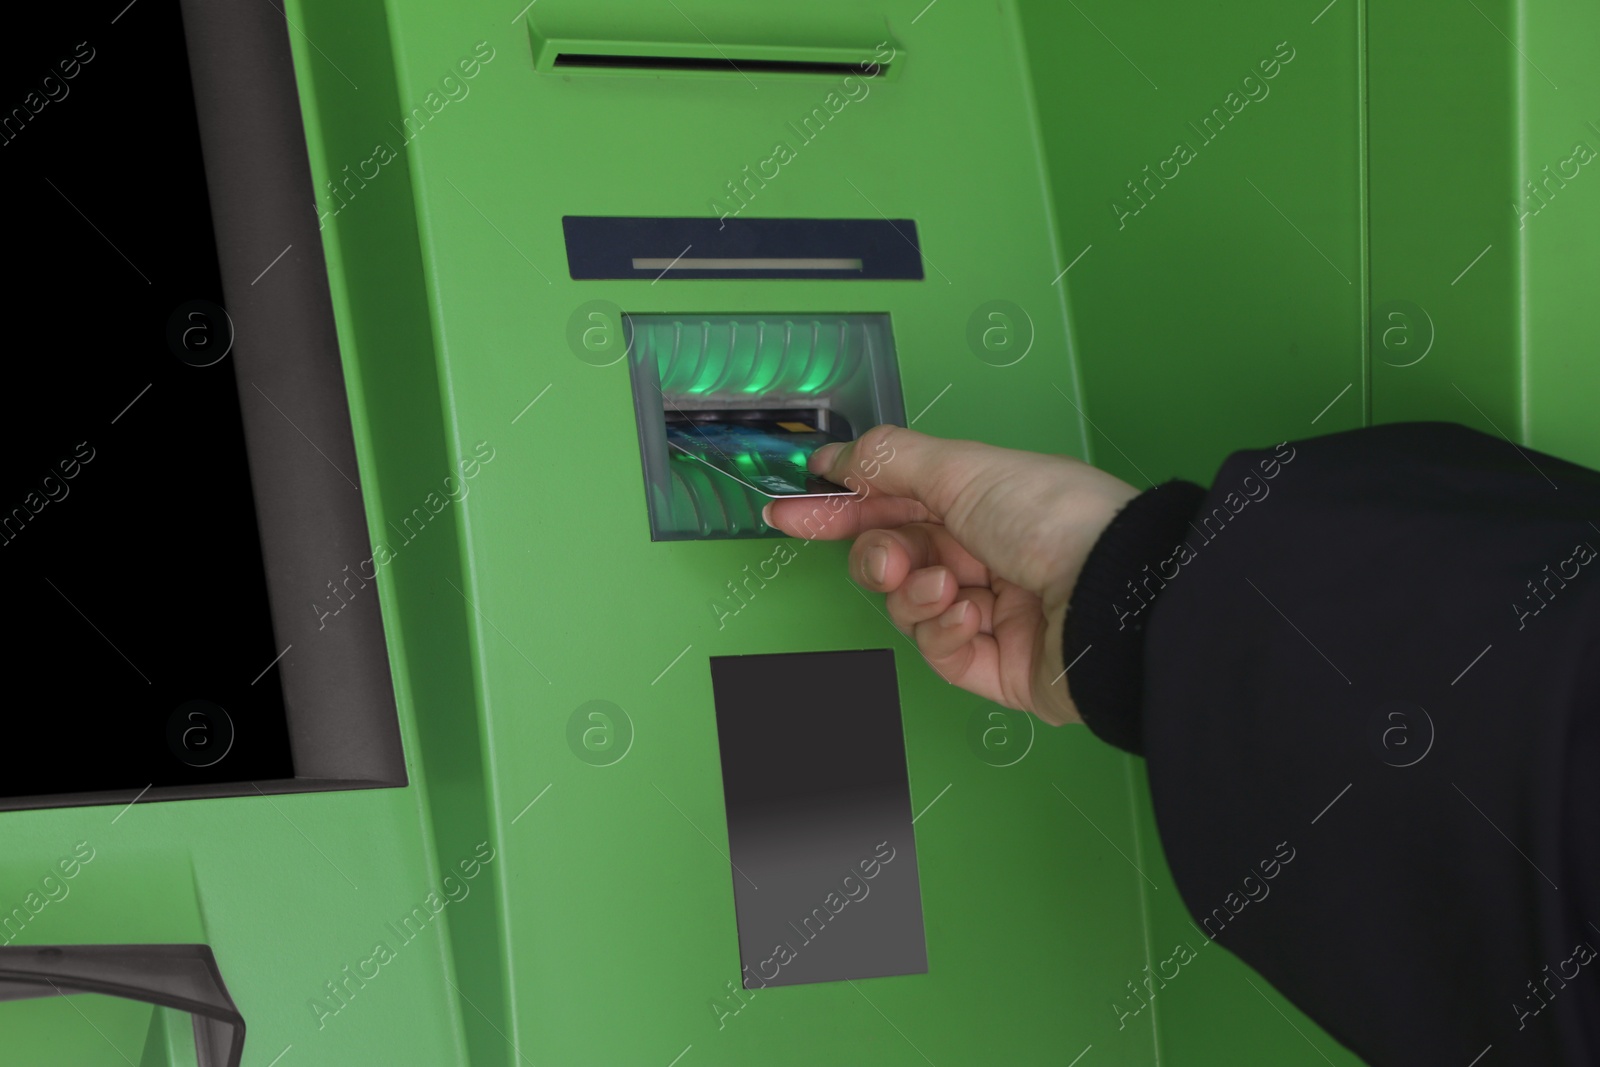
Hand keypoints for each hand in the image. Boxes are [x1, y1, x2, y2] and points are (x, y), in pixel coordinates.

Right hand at [763, 426, 1139, 724]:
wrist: (1116, 596)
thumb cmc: (1054, 519)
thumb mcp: (962, 469)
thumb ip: (889, 461)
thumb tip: (836, 456)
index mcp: (977, 500)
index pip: (890, 502)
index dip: (838, 507)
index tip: (788, 512)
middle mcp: (982, 553)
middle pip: (892, 559)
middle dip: (878, 559)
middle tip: (890, 563)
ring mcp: (990, 612)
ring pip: (909, 609)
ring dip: (917, 596)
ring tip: (949, 588)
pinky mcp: (997, 666)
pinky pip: (940, 652)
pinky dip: (944, 633)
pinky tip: (969, 618)